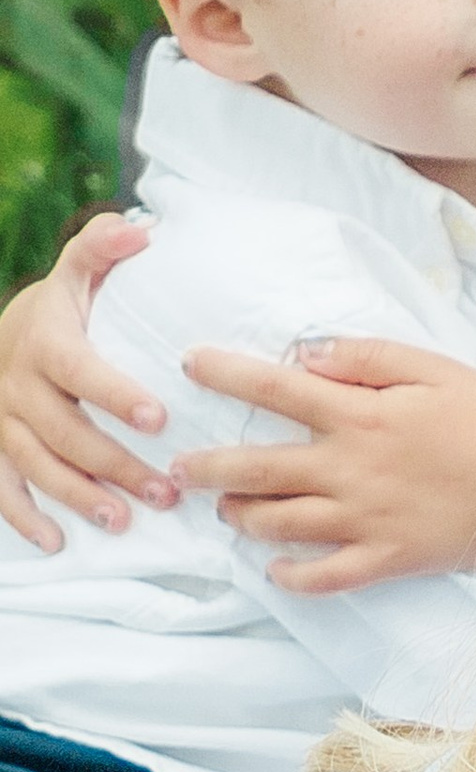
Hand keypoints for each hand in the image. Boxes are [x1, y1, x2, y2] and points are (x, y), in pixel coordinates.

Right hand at [0, 215, 164, 546]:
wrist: (9, 329)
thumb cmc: (65, 304)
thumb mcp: (80, 269)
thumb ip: (105, 247)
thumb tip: (142, 230)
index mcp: (46, 341)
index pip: (79, 371)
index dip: (115, 394)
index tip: (158, 418)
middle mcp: (17, 383)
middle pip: (65, 430)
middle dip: (114, 464)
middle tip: (164, 490)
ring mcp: (2, 419)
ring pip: (36, 464)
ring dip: (78, 496)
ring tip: (123, 521)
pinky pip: (1, 487)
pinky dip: (24, 516)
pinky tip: (55, 541)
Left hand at [173, 339, 475, 587]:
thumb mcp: (433, 367)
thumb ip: (365, 356)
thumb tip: (303, 352)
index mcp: (360, 416)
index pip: (276, 389)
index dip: (226, 375)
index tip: (190, 364)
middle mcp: (350, 470)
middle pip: (257, 469)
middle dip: (207, 467)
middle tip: (178, 467)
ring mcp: (365, 520)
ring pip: (279, 524)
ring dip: (241, 517)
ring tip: (226, 511)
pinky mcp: (387, 559)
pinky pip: (325, 576)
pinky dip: (292, 576)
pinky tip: (275, 568)